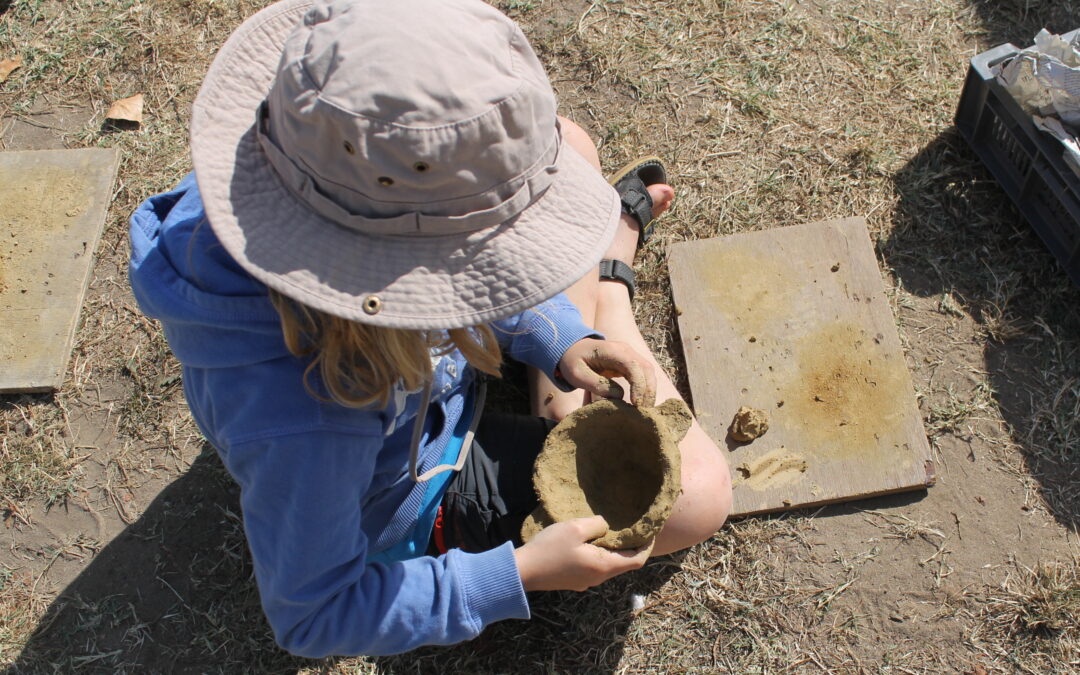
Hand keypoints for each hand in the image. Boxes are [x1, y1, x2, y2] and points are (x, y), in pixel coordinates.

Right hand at [514, 516, 651, 591]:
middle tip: (631, 527)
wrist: (523, 572)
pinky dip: (599, 555)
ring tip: (610, 531)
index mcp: (604, 566)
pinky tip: (589, 542)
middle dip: (630, 547)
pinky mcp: (574, 582)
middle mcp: (598, 578)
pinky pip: (594, 568)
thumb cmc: (550, 548)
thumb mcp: (576, 528)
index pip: (637, 560)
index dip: (647, 546)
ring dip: (613, 551)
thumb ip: (597, 524)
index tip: (650, 532)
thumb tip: (606, 526)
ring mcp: (585, 582)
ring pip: (608, 566)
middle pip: (623, 563)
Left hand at [558, 338, 655, 407]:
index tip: (636, 403)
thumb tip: (618, 396)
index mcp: (611, 350)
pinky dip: (645, 388)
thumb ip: (596, 384)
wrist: (571, 348)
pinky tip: (642, 402)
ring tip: (645, 410)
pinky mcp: (629, 362)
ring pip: (648, 372)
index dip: (638, 384)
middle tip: (644, 412)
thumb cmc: (572, 361)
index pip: (632, 365)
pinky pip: (643, 374)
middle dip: (649, 390)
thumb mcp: (577, 374)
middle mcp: (625, 350)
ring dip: (650, 390)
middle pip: (646, 368)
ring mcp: (629, 355)